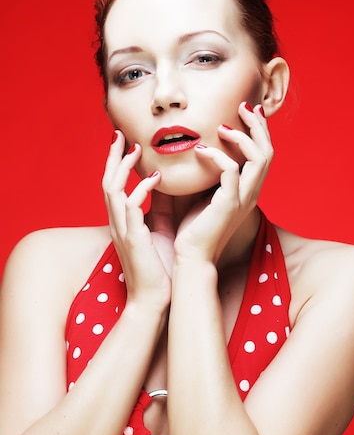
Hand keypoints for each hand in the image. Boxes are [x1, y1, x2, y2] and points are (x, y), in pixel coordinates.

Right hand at [102, 131, 172, 311]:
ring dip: (123, 167)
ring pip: (113, 190)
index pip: (114, 186)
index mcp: (122, 222)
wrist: (154, 300)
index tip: (126, 144)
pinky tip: (156, 178)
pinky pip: (131, 207)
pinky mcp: (132, 239)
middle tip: (120, 134)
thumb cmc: (158, 269)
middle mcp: (117, 223)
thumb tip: (165, 191)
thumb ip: (157, 212)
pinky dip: (141, 189)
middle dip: (113, 157)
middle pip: (107, 182)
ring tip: (137, 149)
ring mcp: (122, 230)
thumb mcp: (158, 233)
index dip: (118, 164)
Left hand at [175, 103, 272, 263]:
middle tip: (244, 107)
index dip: (259, 131)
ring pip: (258, 158)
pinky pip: (231, 170)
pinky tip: (201, 150)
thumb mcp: (204, 193)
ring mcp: (243, 199)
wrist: (192, 257)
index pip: (263, 154)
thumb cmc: (194, 228)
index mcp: (248, 190)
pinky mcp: (228, 204)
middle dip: (258, 126)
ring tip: (222, 126)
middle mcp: (251, 193)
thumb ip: (209, 173)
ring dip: (242, 136)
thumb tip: (200, 147)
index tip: (247, 112)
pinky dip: (217, 156)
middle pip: (267, 151)